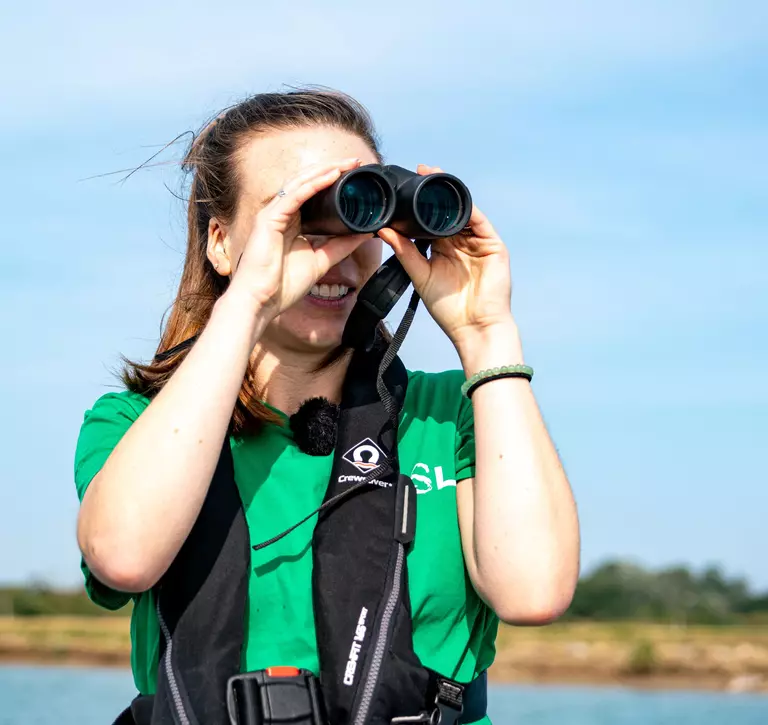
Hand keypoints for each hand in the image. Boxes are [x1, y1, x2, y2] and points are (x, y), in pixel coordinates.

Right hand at [223, 158, 369, 318]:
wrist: (261, 301)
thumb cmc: (282, 285)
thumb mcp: (321, 260)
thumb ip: (340, 246)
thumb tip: (363, 233)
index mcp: (291, 222)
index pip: (312, 193)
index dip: (331, 181)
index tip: (354, 175)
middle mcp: (280, 213)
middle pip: (307, 182)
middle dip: (331, 169)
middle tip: (354, 162)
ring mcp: (273, 214)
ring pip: (301, 183)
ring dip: (325, 171)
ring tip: (346, 164)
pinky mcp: (269, 219)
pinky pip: (295, 195)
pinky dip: (314, 184)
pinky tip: (331, 176)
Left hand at [378, 164, 514, 348]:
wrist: (473, 327)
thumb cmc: (448, 308)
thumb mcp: (421, 276)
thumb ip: (405, 253)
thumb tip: (384, 231)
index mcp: (444, 248)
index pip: (432, 219)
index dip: (419, 203)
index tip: (402, 189)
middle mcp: (462, 242)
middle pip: (449, 209)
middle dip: (435, 190)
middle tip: (418, 171)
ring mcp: (479, 243)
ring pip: (464, 210)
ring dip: (450, 192)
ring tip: (433, 176)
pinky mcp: (493, 246)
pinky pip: (480, 221)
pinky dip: (467, 207)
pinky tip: (453, 196)